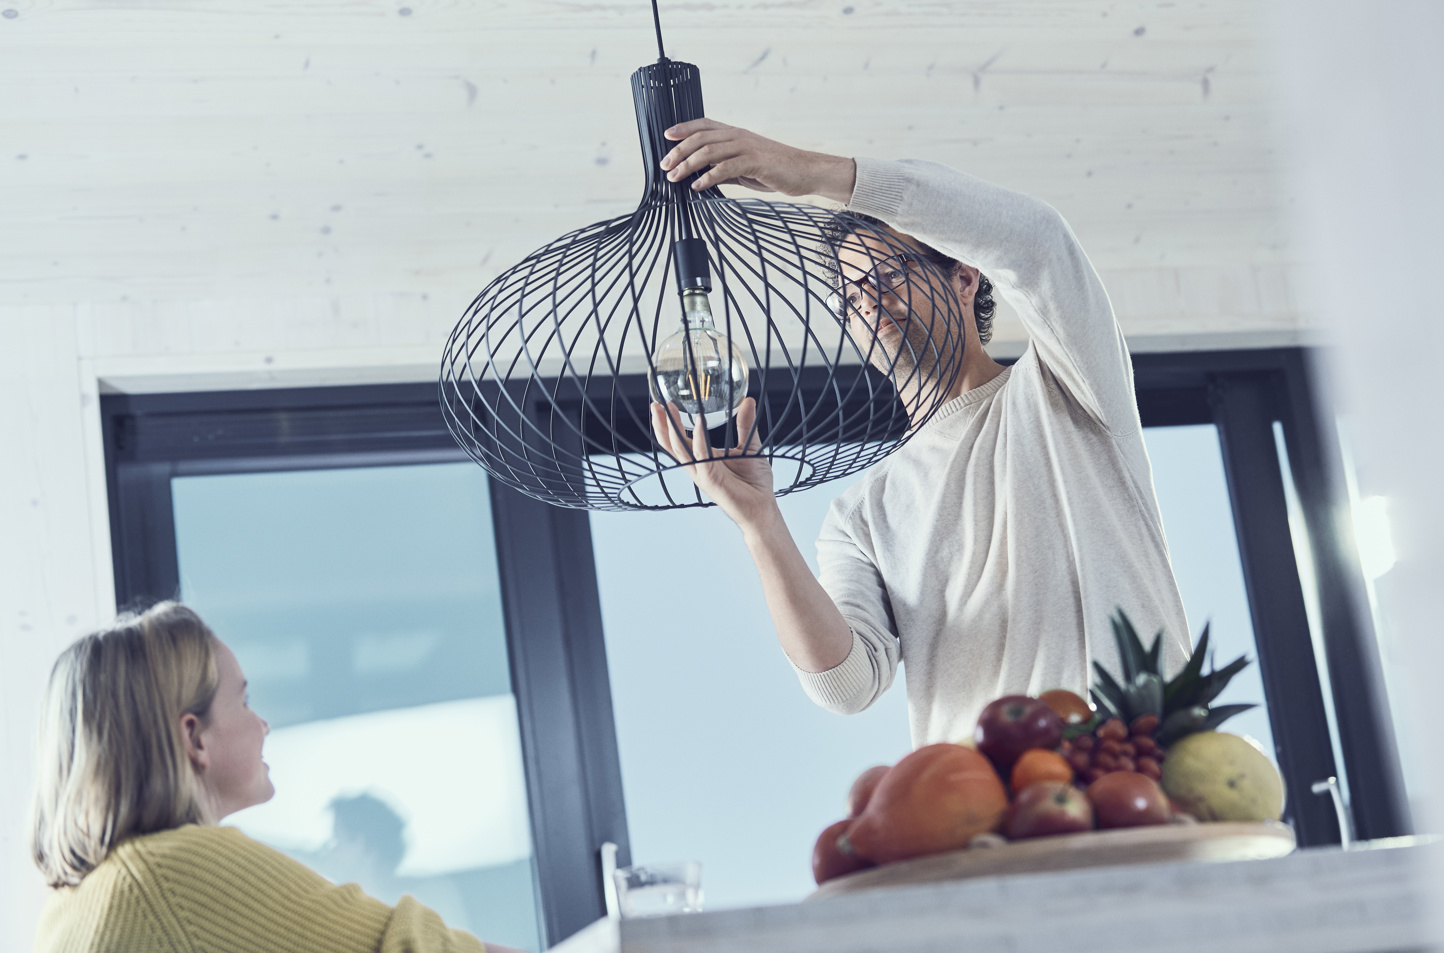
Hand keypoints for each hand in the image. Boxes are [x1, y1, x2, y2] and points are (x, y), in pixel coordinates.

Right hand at [650, 396, 780, 529]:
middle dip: (662, 424)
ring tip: (668, 409)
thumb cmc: (754, 482)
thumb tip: (748, 401)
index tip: (663, 404)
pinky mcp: (711, 480)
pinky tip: (700, 422)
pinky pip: (701, 457)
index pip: (679, 440)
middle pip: (672, 445)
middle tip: (656, 404)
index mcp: (702, 459)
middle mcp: (698, 467)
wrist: (763, 508)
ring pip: (680, 450)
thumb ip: (745, 425)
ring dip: (673, 429)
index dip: (668, 424)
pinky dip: (700, 438)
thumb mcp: (749, 446)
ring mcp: (702, 474)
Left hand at [660, 118, 856, 203]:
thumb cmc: (775, 170)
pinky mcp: (755, 162)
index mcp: (736, 134)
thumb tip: (702, 175)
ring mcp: (747, 147)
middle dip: (679, 150)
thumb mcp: (745, 168)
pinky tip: (697, 187)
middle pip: (701, 138)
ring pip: (709, 152)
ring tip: (675, 177)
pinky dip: (708, 177)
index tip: (666, 135)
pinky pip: (726, 168)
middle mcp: (739, 136)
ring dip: (688, 165)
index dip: (684, 127)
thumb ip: (724, 167)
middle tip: (665, 165)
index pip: (705, 125)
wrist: (805, 171)